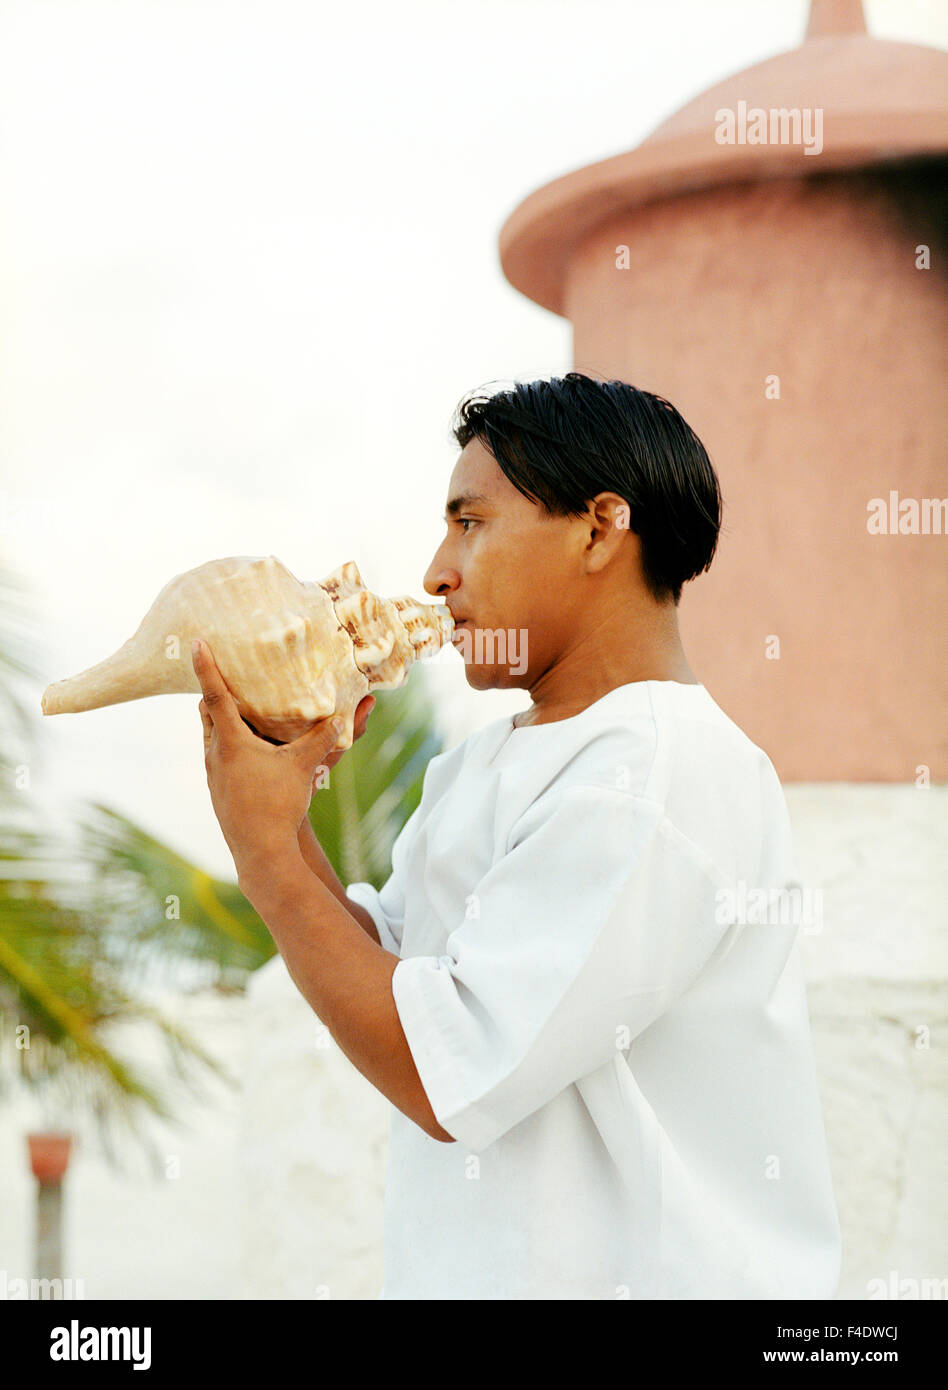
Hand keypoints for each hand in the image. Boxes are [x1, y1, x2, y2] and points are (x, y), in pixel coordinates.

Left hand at [192, 637, 358, 872]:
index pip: (214, 694)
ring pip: (209, 735)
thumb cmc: (279, 805)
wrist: (260, 851)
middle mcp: (214, 753)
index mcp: (231, 741)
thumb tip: (353, 711)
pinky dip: (225, 741)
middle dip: (213, 690)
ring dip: (219, 718)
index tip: (196, 643)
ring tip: (239, 707)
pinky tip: (246, 749)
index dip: (206, 666)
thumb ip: (325, 737)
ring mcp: (212, 773)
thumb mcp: (305, 766)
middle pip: (206, 711)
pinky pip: (216, 754)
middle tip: (228, 672)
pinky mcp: (217, 789)